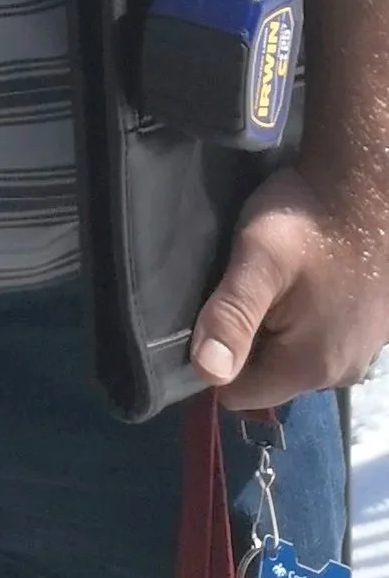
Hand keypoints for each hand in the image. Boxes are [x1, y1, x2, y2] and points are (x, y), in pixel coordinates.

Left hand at [189, 164, 388, 407]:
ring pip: (296, 356)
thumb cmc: (306, 220)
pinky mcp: (372, 328)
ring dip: (277, 328)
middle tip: (240, 289)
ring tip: (270, 281)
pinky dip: (306, 316)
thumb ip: (232, 316)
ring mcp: (363, 351)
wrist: (366, 183)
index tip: (210, 317)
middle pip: (269, 376)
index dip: (216, 360)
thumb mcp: (256, 260)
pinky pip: (323, 337)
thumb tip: (205, 373)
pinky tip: (302, 279)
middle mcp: (342, 372)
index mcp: (312, 367)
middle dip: (248, 341)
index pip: (240, 393)